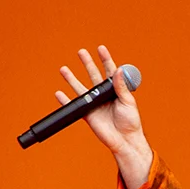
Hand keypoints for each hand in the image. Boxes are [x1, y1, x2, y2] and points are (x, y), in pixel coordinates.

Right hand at [56, 45, 151, 184]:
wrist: (124, 140)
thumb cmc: (131, 122)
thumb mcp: (128, 102)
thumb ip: (122, 87)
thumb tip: (119, 70)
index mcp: (115, 90)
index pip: (110, 71)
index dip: (105, 60)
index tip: (101, 48)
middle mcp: (104, 95)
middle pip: (93, 75)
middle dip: (87, 63)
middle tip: (81, 52)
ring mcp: (94, 103)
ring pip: (81, 88)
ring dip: (72, 78)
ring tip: (63, 69)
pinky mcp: (87, 114)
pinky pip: (74, 106)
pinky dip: (65, 100)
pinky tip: (59, 93)